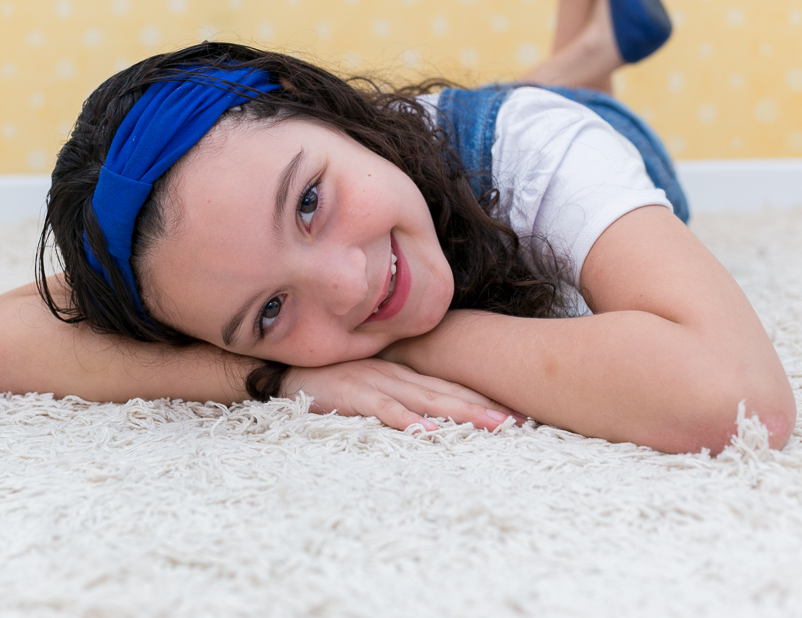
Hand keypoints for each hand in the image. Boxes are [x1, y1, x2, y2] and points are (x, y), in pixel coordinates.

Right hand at [280, 357, 522, 432]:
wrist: (278, 368)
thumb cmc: (324, 378)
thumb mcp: (367, 382)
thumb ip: (396, 394)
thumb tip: (430, 416)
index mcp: (400, 371)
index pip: (450, 384)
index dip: (484, 396)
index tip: (518, 411)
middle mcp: (394, 373)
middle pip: (448, 391)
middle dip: (487, 406)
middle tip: (523, 422)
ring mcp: (373, 381)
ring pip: (426, 399)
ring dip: (462, 413)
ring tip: (495, 427)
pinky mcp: (351, 394)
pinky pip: (385, 410)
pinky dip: (409, 421)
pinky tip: (431, 433)